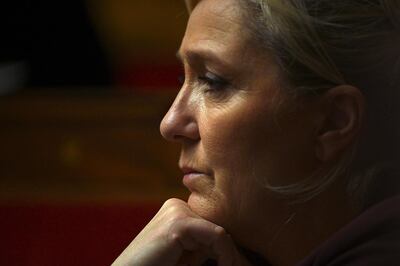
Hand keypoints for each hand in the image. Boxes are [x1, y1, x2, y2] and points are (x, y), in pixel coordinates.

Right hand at [112, 198, 250, 265]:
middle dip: (232, 254)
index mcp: (178, 211)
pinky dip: (226, 256)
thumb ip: (205, 250)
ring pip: (221, 231)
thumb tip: (241, 256)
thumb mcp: (187, 257)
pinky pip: (217, 236)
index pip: (212, 226)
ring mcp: (176, 211)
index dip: (229, 250)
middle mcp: (177, 205)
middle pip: (218, 227)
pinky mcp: (178, 223)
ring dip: (229, 258)